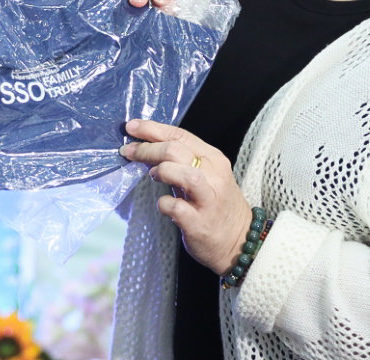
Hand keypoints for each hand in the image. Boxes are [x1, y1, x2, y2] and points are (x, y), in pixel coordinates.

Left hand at [122, 119, 252, 274]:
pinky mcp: (200, 224)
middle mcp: (213, 176)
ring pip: (186, 174)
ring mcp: (208, 200)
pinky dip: (164, 204)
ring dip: (162, 171)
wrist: (240, 241)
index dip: (153, 129)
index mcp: (213, 158)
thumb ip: (179, 160)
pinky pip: (178, 208)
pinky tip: (163, 205)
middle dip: (148, 148)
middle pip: (176, 150)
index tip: (132, 127)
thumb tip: (145, 147)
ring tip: (152, 176)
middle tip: (129, 151)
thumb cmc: (215, 205)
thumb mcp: (204, 174)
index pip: (180, 134)